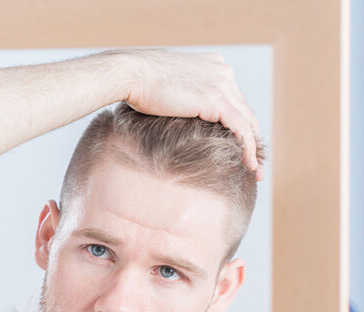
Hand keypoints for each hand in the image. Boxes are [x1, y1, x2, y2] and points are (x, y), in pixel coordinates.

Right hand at [118, 49, 264, 179]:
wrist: (129, 74)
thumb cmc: (136, 82)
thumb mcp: (167, 88)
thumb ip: (181, 98)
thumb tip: (177, 116)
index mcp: (213, 66)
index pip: (233, 101)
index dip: (239, 125)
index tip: (239, 146)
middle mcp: (222, 72)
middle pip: (244, 111)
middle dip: (252, 139)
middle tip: (254, 163)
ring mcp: (221, 83)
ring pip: (247, 121)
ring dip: (253, 148)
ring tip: (255, 171)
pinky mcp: (215, 98)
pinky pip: (240, 127)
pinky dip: (247, 147)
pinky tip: (247, 165)